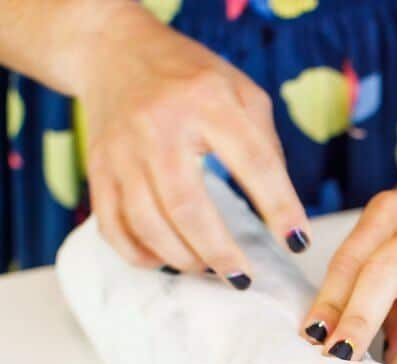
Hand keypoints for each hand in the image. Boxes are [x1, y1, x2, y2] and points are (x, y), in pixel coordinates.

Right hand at [79, 4, 309, 283]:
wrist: (115, 51)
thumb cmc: (190, 77)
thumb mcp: (241, 91)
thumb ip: (265, 144)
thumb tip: (281, 209)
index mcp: (206, 101)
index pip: (253, 163)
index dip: (280, 208)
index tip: (298, 242)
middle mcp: (158, 126)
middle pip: (187, 207)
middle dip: (219, 252)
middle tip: (242, 278)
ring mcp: (121, 151)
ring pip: (147, 224)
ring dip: (182, 258)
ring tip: (209, 268)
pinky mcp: (98, 169)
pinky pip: (112, 227)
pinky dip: (139, 255)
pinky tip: (164, 261)